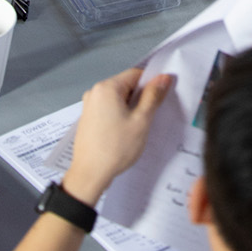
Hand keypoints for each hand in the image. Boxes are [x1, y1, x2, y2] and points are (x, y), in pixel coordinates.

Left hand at [62, 68, 172, 206]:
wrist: (89, 176)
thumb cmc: (114, 150)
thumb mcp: (141, 121)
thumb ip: (153, 96)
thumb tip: (163, 78)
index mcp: (107, 88)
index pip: (136, 74)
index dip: (151, 85)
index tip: (159, 98)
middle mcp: (95, 93)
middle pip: (126, 86)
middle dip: (140, 99)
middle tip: (147, 117)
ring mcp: (89, 106)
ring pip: (118, 99)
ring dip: (130, 109)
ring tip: (135, 129)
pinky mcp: (88, 119)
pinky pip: (109, 110)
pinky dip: (119, 117)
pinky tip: (123, 134)